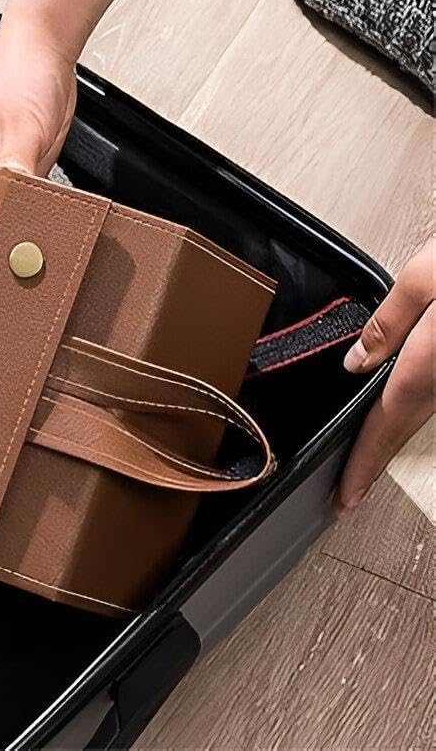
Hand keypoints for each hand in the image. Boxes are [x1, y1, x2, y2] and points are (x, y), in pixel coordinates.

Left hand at [335, 240, 434, 514]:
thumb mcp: (428, 275)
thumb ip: (389, 323)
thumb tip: (357, 362)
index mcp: (430, 367)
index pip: (386, 428)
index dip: (363, 467)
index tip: (347, 499)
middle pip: (410, 426)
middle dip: (380, 456)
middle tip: (355, 486)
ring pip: (432, 412)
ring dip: (402, 432)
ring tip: (373, 454)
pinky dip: (424, 405)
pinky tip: (412, 404)